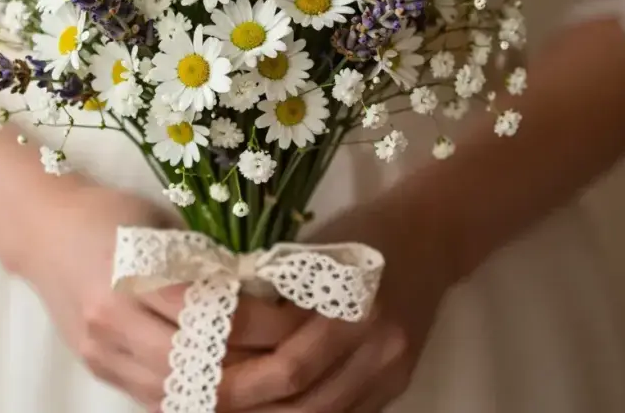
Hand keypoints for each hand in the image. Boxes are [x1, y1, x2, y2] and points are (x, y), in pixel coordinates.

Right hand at [21, 183, 308, 410]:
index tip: (303, 315)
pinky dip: (200, 397)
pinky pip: (159, 399)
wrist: (42, 229)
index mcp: (132, 275)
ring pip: (182, 395)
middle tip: (303, 358)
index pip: (215, 316)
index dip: (268, 324)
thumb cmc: (109, 213)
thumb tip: (267, 289)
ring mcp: (104, 354)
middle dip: (262, 369)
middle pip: (201, 368)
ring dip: (235, 392)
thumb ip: (205, 261)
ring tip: (278, 378)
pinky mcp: (101, 369)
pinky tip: (235, 388)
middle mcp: (114, 323)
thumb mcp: (162, 224)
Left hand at [216, 186, 456, 411]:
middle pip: (298, 393)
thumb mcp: (315, 247)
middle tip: (196, 395)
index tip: (190, 358)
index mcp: (352, 303)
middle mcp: (376, 345)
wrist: (434, 237)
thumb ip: (275, 287)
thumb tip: (214, 319)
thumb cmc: (365, 229)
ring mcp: (390, 371)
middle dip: (241, 400)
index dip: (233, 362)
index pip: (282, 352)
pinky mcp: (396, 384)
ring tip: (224, 406)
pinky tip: (269, 409)